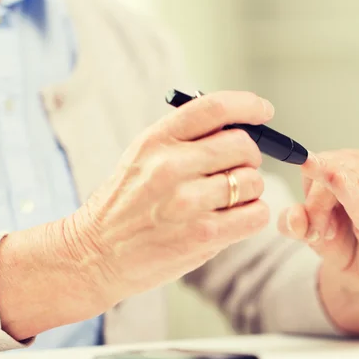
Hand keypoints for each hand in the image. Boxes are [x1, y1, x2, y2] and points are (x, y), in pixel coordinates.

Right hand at [76, 91, 274, 303]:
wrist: (96, 253)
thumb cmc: (124, 205)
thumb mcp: (141, 158)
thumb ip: (182, 140)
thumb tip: (237, 127)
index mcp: (156, 140)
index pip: (214, 108)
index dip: (247, 105)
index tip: (262, 111)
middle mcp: (171, 166)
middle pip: (242, 145)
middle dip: (248, 157)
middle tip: (236, 169)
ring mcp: (187, 202)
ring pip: (253, 181)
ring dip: (248, 190)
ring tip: (226, 200)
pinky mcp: (202, 235)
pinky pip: (256, 214)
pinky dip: (252, 215)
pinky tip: (233, 219)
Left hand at [277, 150, 358, 334]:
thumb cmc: (342, 243)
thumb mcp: (307, 229)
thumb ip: (292, 221)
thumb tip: (293, 214)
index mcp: (357, 167)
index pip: (326, 158)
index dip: (308, 180)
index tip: (302, 211)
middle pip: (338, 168)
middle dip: (316, 199)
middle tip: (312, 229)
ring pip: (351, 186)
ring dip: (326, 214)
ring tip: (327, 234)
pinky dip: (354, 199)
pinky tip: (344, 189)